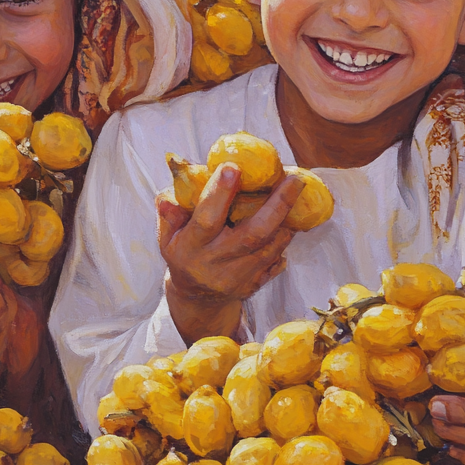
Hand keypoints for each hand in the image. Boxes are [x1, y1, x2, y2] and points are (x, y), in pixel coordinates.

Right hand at [158, 163, 303, 344]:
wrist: (197, 297)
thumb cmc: (183, 253)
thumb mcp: (167, 235)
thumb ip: (170, 212)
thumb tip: (174, 189)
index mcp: (191, 248)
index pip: (207, 219)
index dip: (220, 193)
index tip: (234, 167)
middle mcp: (216, 264)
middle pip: (254, 234)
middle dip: (278, 205)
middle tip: (294, 178)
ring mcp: (238, 278)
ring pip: (271, 247)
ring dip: (287, 220)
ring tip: (296, 193)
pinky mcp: (254, 285)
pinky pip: (276, 261)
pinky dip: (284, 239)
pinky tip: (291, 221)